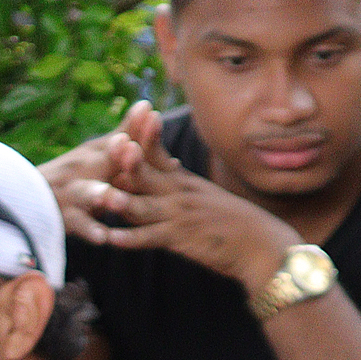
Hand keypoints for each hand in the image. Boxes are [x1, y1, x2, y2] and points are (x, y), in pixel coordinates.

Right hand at [39, 100, 158, 243]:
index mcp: (95, 152)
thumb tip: (147, 105)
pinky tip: (103, 238)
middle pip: (102, 161)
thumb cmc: (72, 175)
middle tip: (128, 144)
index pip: (120, 140)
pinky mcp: (64, 219)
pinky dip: (90, 230)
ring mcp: (72, 194)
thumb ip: (125, 132)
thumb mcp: (95, 151)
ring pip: (86, 192)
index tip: (152, 114)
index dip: (135, 130)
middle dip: (115, 154)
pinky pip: (78, 225)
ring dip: (99, 194)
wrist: (26, 201)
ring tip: (114, 198)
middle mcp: (82, 169)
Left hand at [46, 106, 298, 294]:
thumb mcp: (203, 196)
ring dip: (121, 201)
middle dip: (126, 159)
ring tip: (99, 195)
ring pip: (143, 206)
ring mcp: (179, 215)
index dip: (144, 136)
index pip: (158, 154)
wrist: (261, 245)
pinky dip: (131, 239)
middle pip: (146, 173)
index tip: (134, 114)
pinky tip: (111, 240)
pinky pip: (151, 239)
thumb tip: (162, 169)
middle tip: (110, 142)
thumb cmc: (231, 222)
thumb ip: (177, 185)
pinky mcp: (181, 239)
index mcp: (183, 180)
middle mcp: (179, 193)